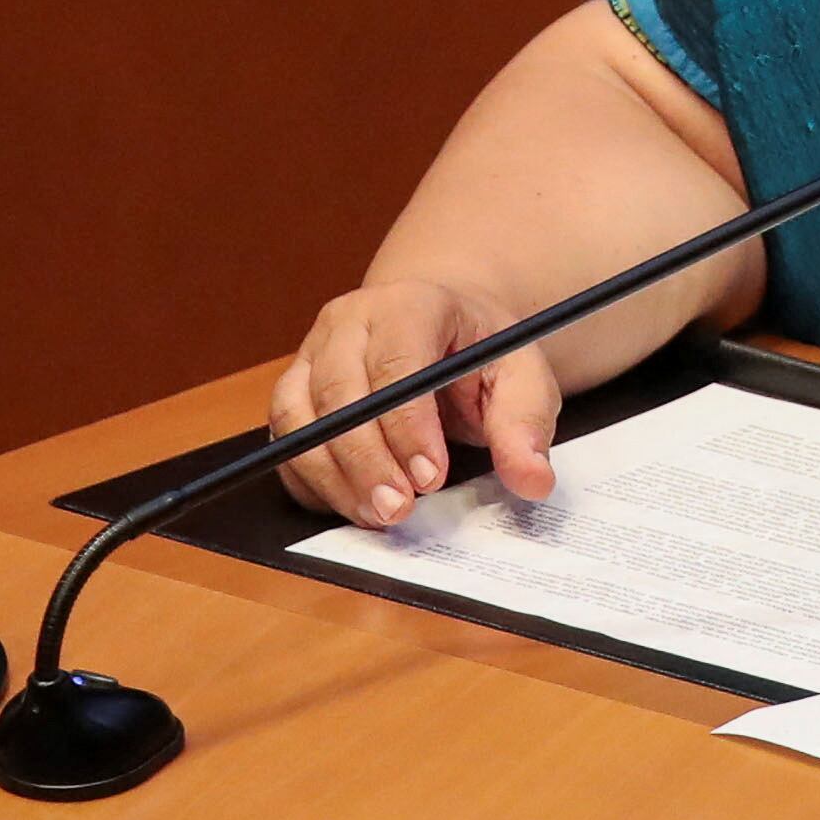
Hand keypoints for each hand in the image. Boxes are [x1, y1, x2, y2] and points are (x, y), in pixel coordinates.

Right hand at [269, 276, 564, 525]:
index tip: (432, 476)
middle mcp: (350, 321)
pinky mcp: (294, 391)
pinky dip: (313, 481)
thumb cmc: (480, 353)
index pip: (397, 360)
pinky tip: (351, 505)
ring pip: (299, 418)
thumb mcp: (523, 377)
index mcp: (412, 303)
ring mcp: (312, 354)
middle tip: (398, 510)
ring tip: (377, 516)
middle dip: (367, 459)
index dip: (408, 424)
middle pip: (339, 391)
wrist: (443, 331)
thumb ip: (527, 424)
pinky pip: (286, 443)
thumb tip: (532, 479)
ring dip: (333, 476)